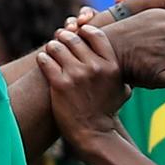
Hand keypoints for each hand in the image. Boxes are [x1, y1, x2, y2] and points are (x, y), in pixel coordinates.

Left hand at [36, 26, 129, 156]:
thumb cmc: (107, 110)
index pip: (96, 34)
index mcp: (111, 65)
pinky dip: (43, 59)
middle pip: (74, 38)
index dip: (85, 30)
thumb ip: (119, 69)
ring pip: (58, 47)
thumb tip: (121, 53)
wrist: (94, 134)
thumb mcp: (121, 88)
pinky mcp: (60, 84)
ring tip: (51, 49)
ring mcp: (76, 75)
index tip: (79, 31)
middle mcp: (94, 67)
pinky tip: (44, 61)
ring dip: (53, 46)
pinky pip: (46, 61)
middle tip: (60, 37)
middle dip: (65, 36)